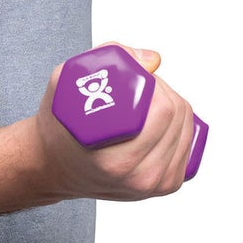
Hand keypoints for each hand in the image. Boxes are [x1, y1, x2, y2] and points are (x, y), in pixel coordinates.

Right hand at [28, 42, 196, 204]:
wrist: (54, 167)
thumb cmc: (59, 128)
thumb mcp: (64, 83)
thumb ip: (103, 57)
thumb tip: (153, 61)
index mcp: (115, 161)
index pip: (162, 111)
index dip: (154, 84)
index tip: (135, 78)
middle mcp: (140, 178)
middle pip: (178, 115)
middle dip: (162, 91)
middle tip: (138, 86)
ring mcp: (156, 184)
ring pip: (186, 126)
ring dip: (171, 105)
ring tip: (143, 103)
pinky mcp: (167, 184)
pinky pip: (188, 142)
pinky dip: (178, 124)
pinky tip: (157, 120)